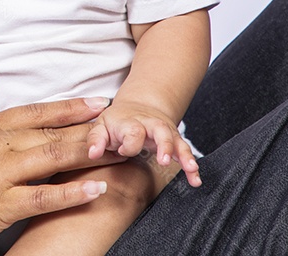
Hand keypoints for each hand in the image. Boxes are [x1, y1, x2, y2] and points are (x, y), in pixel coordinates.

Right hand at [0, 73, 125, 255]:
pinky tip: (96, 188)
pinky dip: (71, 192)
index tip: (96, 102)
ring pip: (49, 158)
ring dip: (86, 151)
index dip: (66, 107)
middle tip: (120, 120)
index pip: (31, 112)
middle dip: (87, 126)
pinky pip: (42, 198)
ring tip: (116, 145)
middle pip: (48, 132)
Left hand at [85, 98, 200, 186]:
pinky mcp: (175, 141)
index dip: (129, 144)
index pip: (133, 131)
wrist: (137, 108)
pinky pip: (185, 152)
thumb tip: (92, 153)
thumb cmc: (116, 122)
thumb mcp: (101, 126)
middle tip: (164, 161)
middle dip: (165, 145)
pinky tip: (195, 180)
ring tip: (190, 169)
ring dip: (185, 155)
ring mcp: (165, 133)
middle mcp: (151, 125)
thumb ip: (95, 139)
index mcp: (131, 121)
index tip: (121, 151)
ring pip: (178, 142)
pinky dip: (192, 165)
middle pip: (161, 131)